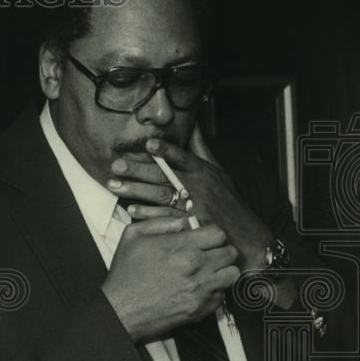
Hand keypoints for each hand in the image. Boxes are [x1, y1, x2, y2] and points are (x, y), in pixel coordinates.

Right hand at [101, 216, 240, 341]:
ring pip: (232, 274)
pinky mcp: (202, 308)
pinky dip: (214, 290)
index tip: (203, 238)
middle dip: (220, 250)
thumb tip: (184, 222)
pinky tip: (198, 288)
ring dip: (222, 270)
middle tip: (208, 253)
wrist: (121, 310)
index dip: (211, 234)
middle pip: (230, 252)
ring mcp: (201, 290)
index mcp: (181, 247)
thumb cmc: (125, 273)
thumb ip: (160, 222)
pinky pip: (222, 295)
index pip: (218, 233)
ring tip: (208, 271)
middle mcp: (196, 267)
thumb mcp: (132, 236)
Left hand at [106, 129, 272, 270]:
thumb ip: (201, 149)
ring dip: (136, 190)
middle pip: (165, 176)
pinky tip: (131, 210)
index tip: (147, 143)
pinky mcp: (190, 225)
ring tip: (114, 185)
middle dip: (138, 170)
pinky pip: (165, 218)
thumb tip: (193, 125)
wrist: (245, 235)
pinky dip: (148, 214)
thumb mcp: (218, 172)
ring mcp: (194, 206)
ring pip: (161, 195)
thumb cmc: (228, 200)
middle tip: (115, 165)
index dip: (166, 150)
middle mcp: (199, 187)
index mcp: (204, 171)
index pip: (184, 157)